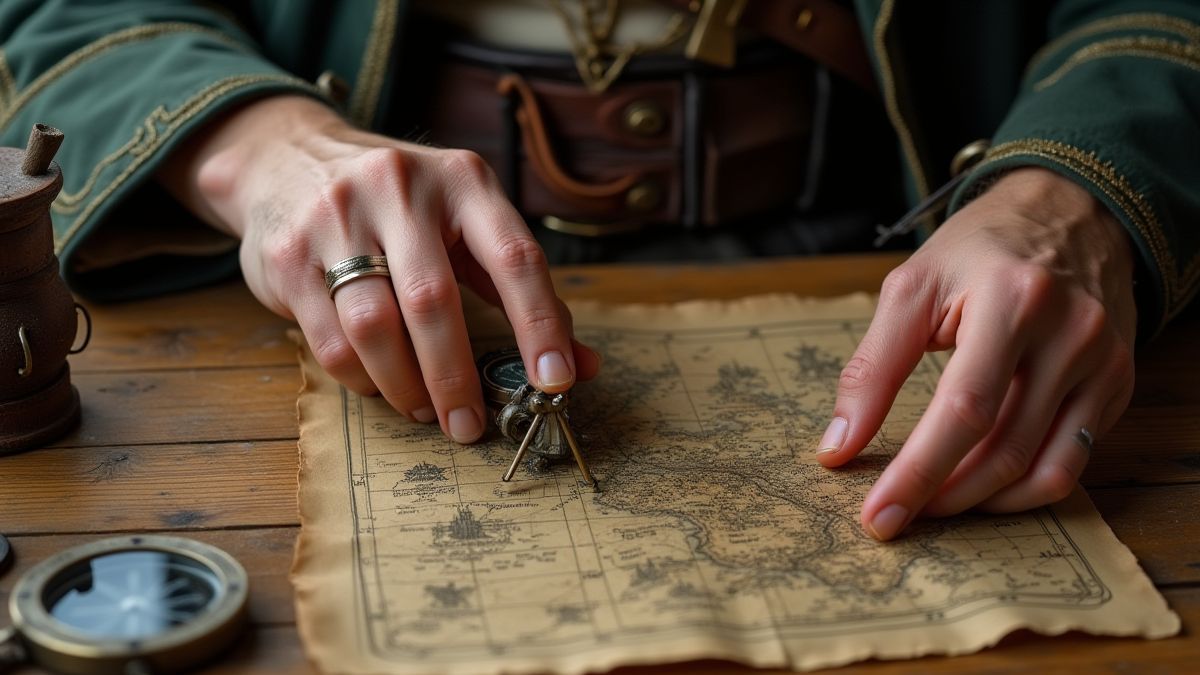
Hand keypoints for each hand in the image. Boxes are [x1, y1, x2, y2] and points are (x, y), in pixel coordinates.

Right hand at [159, 96, 598, 442]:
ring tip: (424, 409)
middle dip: (456, 377)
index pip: (514, 258)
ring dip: (405, 385)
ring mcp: (337, 217)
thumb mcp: (465, 224)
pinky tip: (380, 384)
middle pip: (434, 301)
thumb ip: (519, 292)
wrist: (283, 157)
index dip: (540, 325)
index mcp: (464, 180)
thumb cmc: (400, 206)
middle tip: (469, 425)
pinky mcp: (289, 254)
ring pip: (375, 326)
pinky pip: (330, 339)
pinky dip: (362, 378)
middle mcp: (400, 189)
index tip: (555, 383)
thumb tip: (580, 366)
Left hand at [817, 167, 1137, 539]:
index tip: (878, 516)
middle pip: (1004, 450)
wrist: (1069, 212)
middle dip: (941, 495)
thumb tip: (838, 446)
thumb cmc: (979, 249)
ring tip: (932, 503)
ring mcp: (1104, 363)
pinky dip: (1024, 489)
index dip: (917, 472)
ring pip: (1043, 470)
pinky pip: (1074, 461)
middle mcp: (1070, 335)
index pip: (963, 410)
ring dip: (980, 502)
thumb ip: (872, 367)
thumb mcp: (912, 287)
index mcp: (1012, 300)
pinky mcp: (1119, 383)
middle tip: (895, 517)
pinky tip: (982, 486)